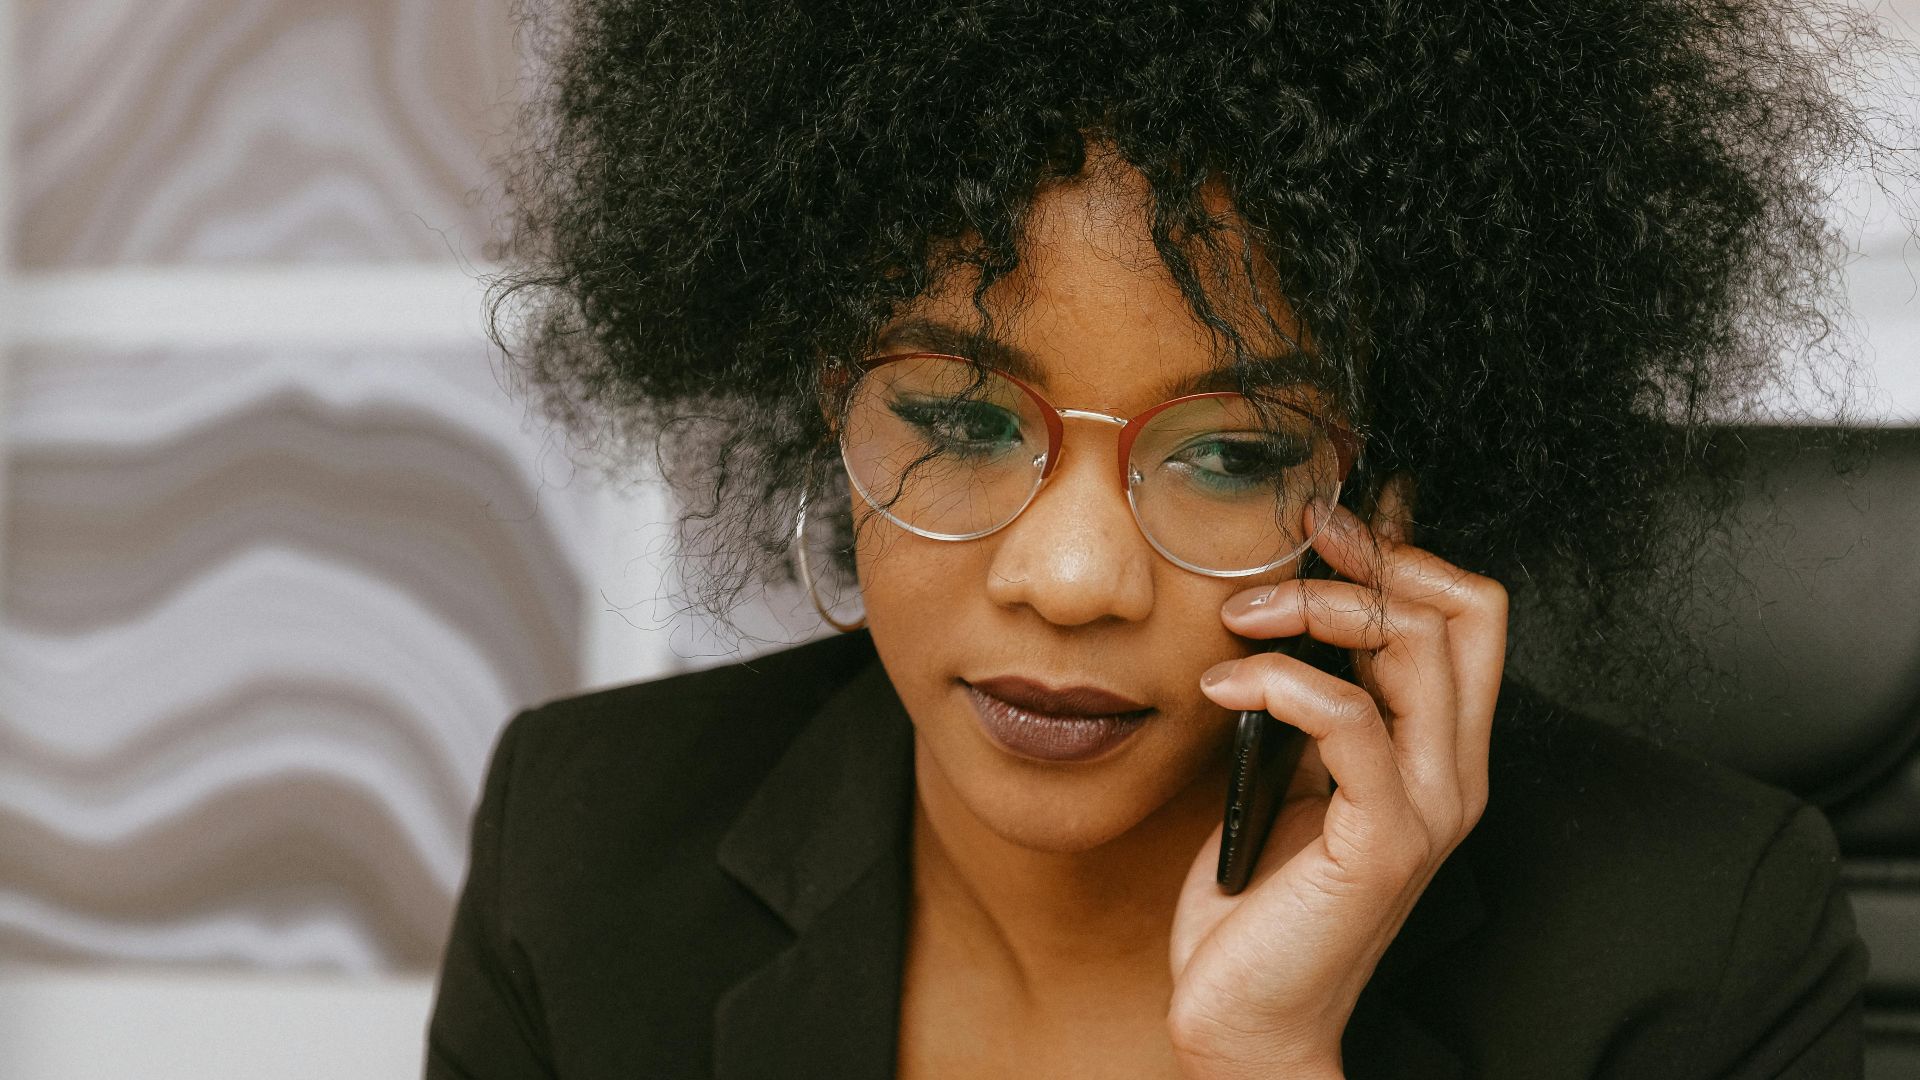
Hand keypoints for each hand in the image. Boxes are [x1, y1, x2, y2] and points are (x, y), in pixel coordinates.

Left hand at [1164, 503, 1507, 1079]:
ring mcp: (1427, 808)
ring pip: (1412, 647)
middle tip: (1289, 549)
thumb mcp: (1291, 776)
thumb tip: (1288, 611)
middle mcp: (1453, 774)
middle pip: (1461, 611)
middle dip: (1369, 558)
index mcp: (1439, 752)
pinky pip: (1349, 720)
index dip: (1405, 554)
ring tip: (1238, 619)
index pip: (1470, 614)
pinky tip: (1221, 688)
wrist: (1247, 1017)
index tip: (1324, 529)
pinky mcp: (1383, 843)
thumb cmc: (1259, 900)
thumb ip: (1313, 707)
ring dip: (1314, 609)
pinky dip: (1279, 682)